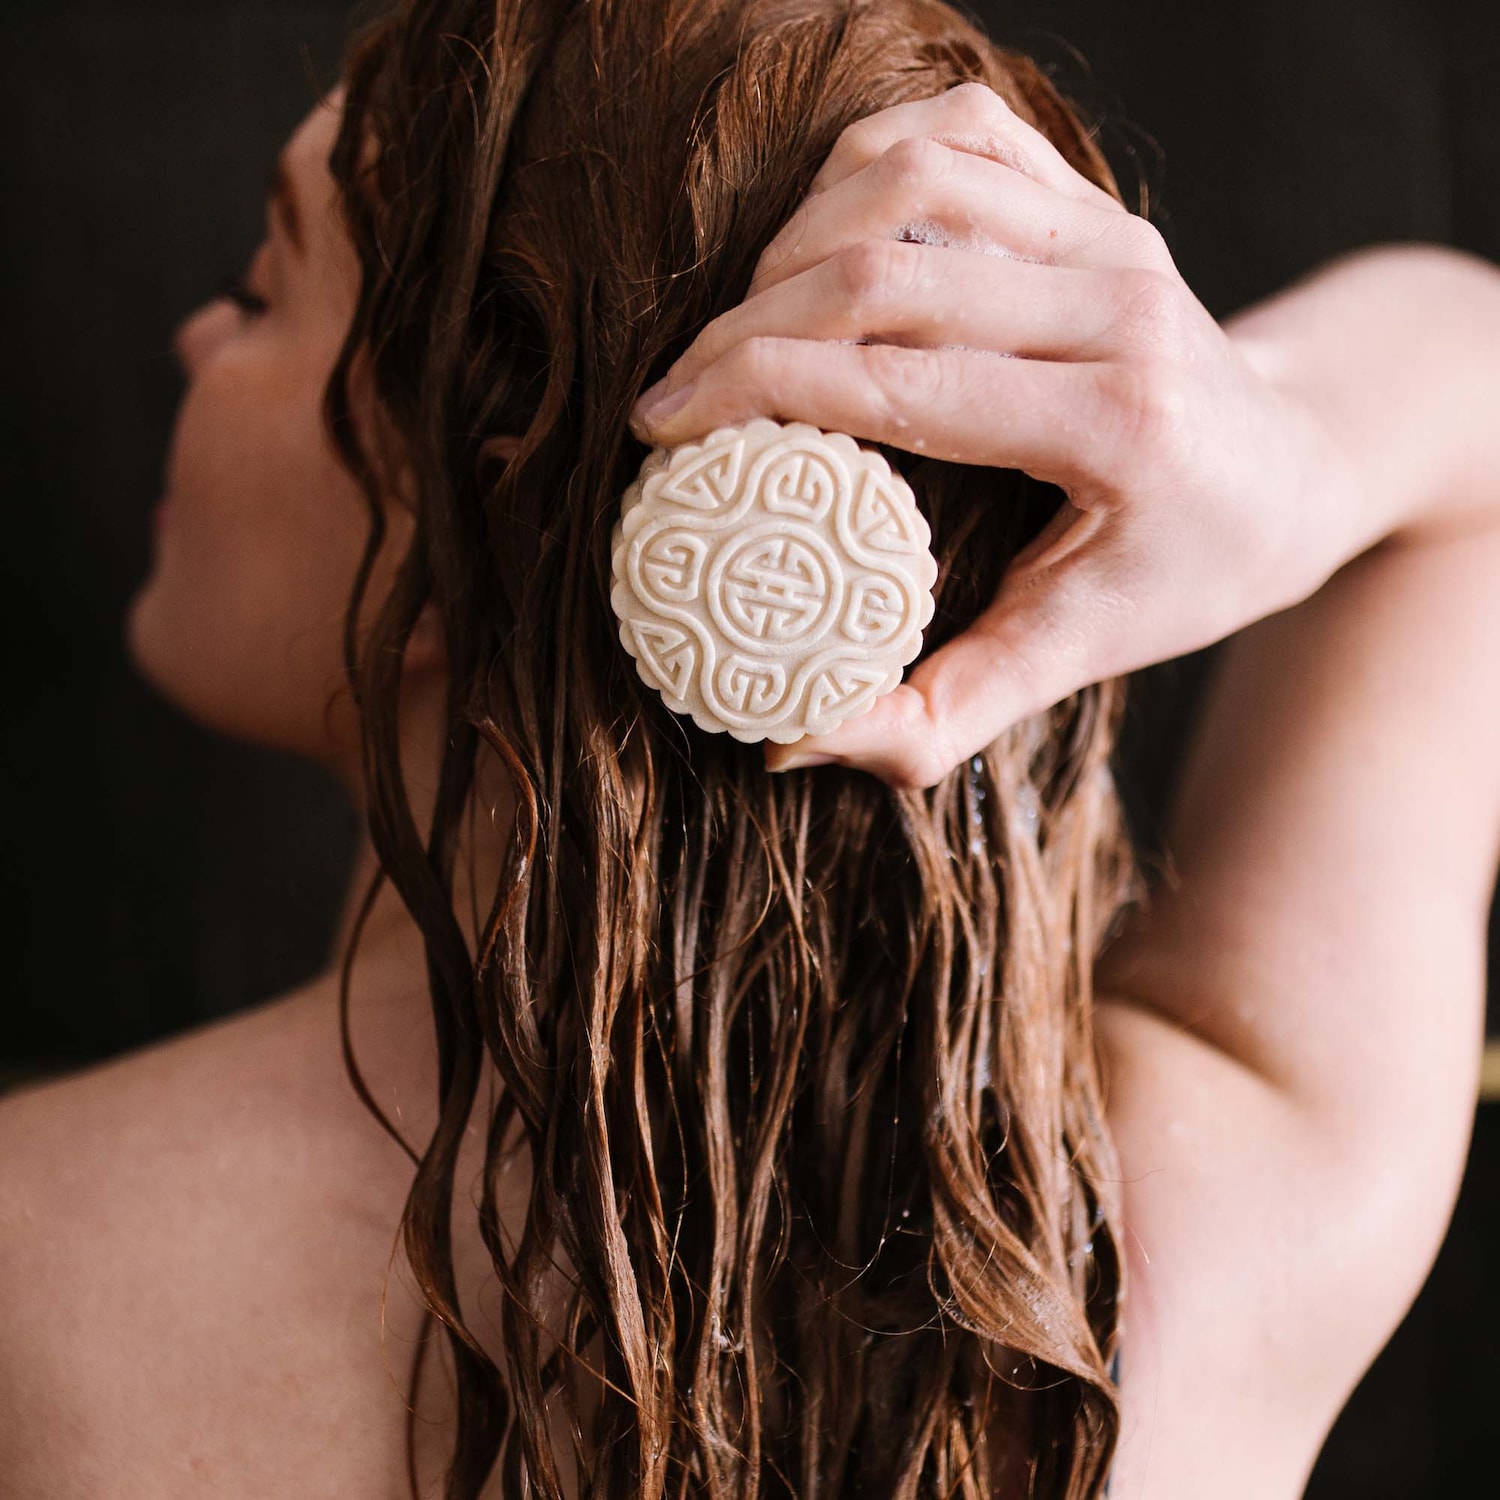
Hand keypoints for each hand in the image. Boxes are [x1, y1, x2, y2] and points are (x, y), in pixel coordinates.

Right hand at [626, 82, 1367, 787]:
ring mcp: (1110, 232)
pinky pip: (951, 139)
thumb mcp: (1072, 662)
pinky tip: (818, 245)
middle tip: (670, 396)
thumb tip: (788, 741)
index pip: (897, 378)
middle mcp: (1122, 302)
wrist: (1291, 467)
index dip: (753, 391)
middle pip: (885, 270)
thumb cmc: (1183, 573)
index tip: (661, 428)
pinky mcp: (1093, 196)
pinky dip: (857, 174)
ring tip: (739, 331)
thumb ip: (934, 717)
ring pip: (907, 182)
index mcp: (1118, 421)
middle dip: (744, 328)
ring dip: (791, 246)